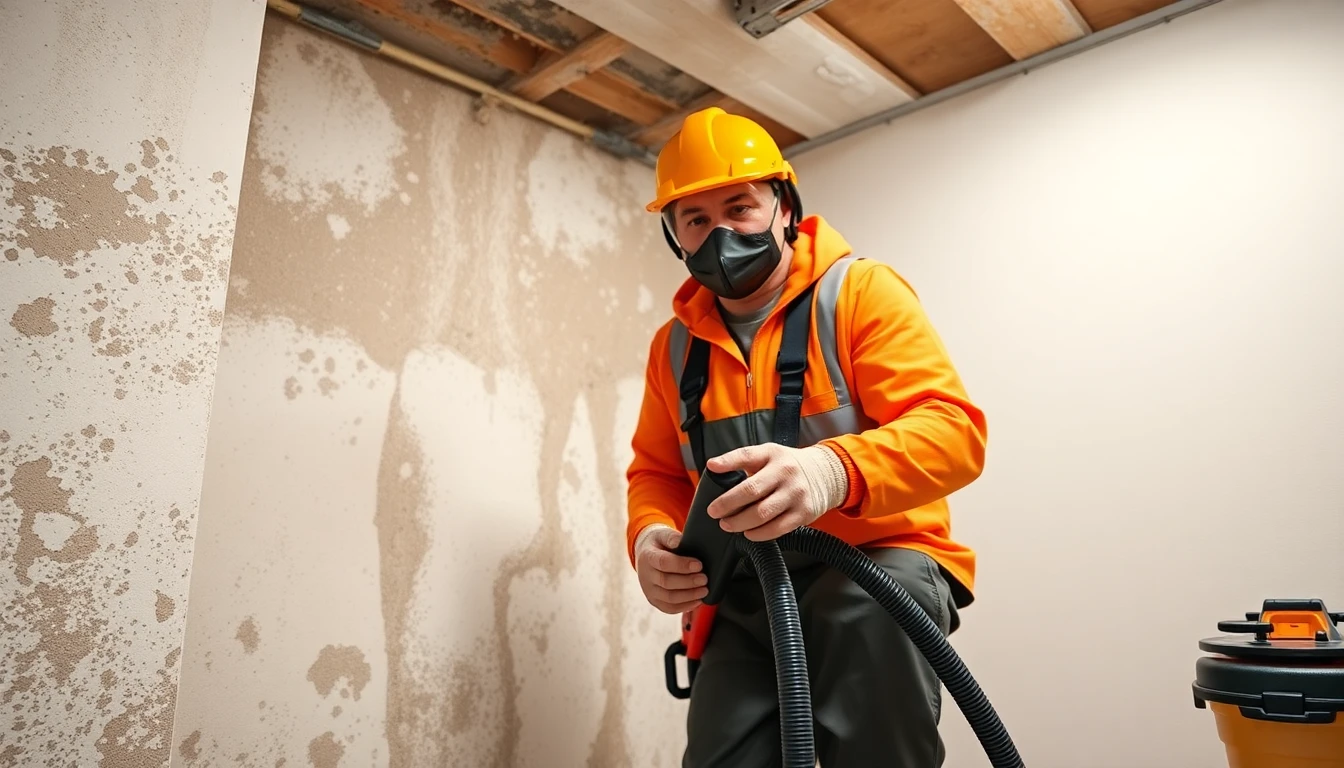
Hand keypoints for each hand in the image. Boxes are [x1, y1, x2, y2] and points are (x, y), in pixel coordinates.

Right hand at [634, 524, 707, 613]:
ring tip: (704, 590)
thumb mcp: (662, 534)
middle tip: (704, 579)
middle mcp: (645, 575)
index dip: (682, 565)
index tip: (698, 565)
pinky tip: (697, 601)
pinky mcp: (654, 600)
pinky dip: (685, 607)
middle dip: (688, 582)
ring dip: (689, 596)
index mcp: (647, 557)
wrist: (646, 555)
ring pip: (669, 598)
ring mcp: (649, 590)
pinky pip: (669, 608)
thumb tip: (679, 541)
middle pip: (667, 582)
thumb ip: (671, 536)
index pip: (663, 563)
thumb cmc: (658, 544)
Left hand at [706, 443, 847, 541]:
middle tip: (714, 511)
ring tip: (727, 525)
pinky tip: (748, 533)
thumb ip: (744, 461)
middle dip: (727, 504)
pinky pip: (777, 529)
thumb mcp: (768, 455)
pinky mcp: (803, 513)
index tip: (711, 468)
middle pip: (750, 491)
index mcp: (772, 455)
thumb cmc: (789, 466)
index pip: (746, 455)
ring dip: (740, 522)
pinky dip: (758, 534)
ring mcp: (795, 494)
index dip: (727, 462)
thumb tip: (714, 469)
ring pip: (762, 514)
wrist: (826, 474)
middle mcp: (784, 472)